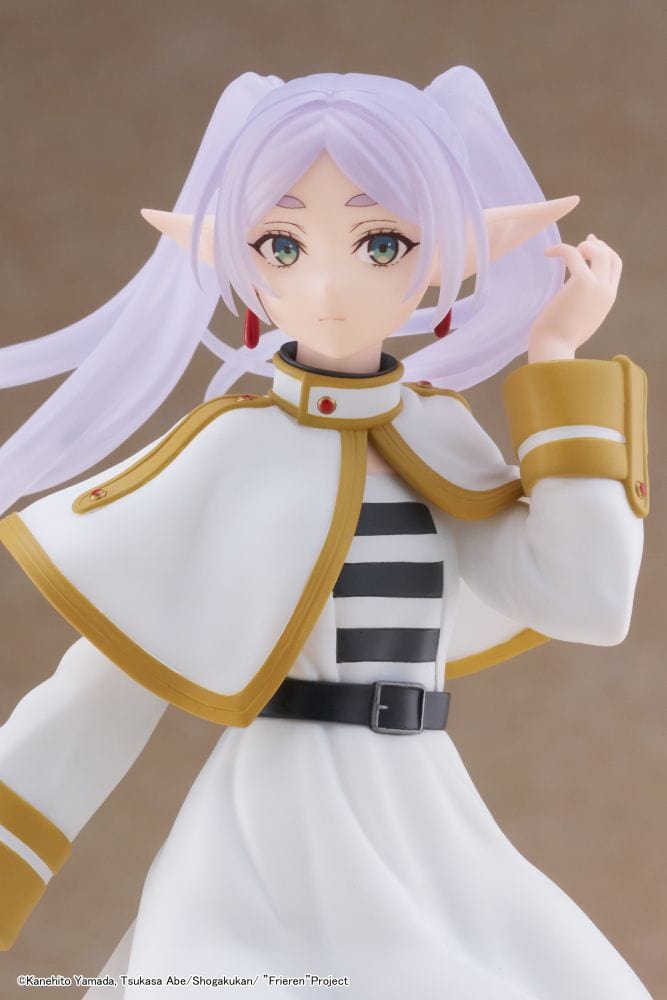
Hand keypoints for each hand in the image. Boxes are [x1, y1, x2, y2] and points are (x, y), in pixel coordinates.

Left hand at [527, 235, 621, 362]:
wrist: (554, 350)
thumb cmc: (558, 339)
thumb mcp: (578, 319)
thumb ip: (582, 303)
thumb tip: (569, 291)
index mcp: (607, 299)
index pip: (615, 267)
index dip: (604, 252)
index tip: (589, 246)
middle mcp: (607, 291)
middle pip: (611, 256)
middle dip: (596, 246)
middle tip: (579, 245)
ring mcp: (597, 286)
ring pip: (599, 252)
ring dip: (582, 246)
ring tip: (562, 251)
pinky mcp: (582, 282)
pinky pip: (574, 253)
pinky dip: (560, 249)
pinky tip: (547, 253)